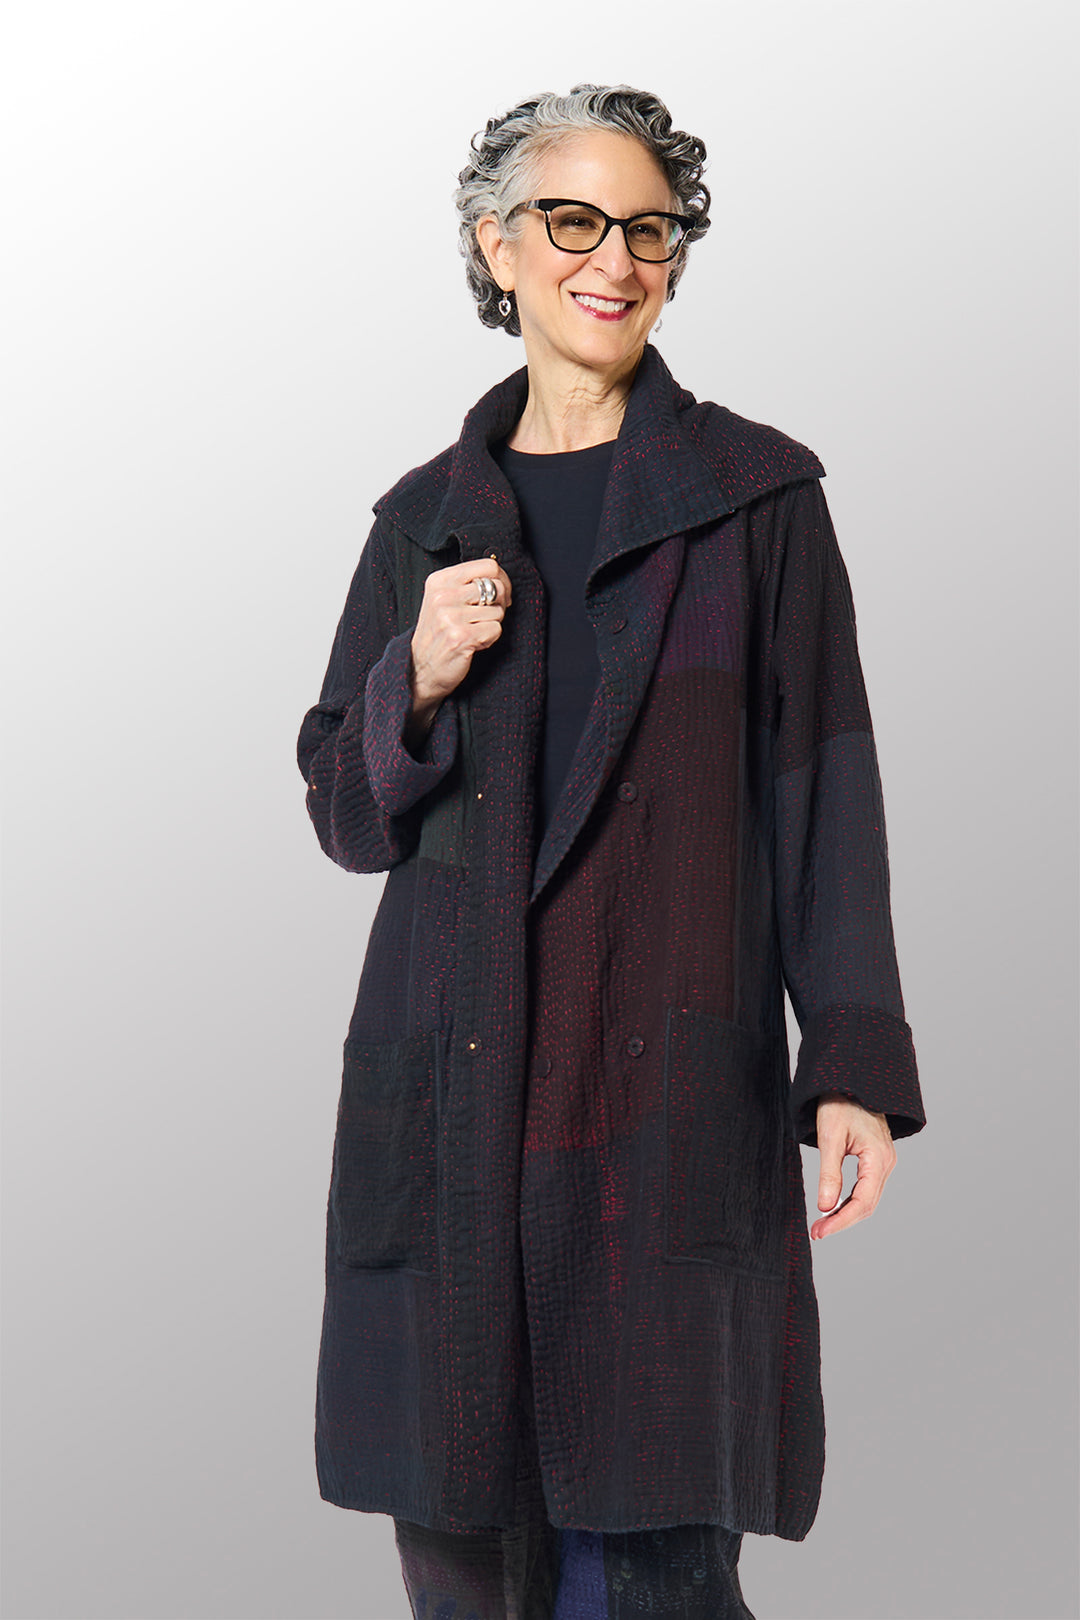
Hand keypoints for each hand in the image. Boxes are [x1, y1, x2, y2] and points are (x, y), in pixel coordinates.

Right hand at [409, 559, 513, 715]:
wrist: (420, 669)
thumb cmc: (438, 633)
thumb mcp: (444, 599)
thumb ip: (467, 584)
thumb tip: (502, 578)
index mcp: (440, 580)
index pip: (488, 566)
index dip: (502, 580)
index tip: (499, 595)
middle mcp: (443, 595)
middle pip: (497, 587)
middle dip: (499, 604)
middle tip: (485, 617)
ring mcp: (451, 616)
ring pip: (498, 611)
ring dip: (492, 624)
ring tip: (473, 632)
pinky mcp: (461, 636)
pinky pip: (496, 629)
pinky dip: (490, 639)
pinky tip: (473, 643)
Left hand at [810, 1093, 895, 1240]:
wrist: (851, 1079)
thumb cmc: (839, 1102)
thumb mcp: (829, 1136)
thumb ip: (829, 1173)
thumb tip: (825, 1206)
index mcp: (878, 1158)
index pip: (863, 1202)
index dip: (841, 1221)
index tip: (820, 1232)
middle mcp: (886, 1163)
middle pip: (867, 1205)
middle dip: (842, 1221)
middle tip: (816, 1232)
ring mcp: (883, 1161)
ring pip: (868, 1198)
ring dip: (846, 1214)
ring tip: (822, 1224)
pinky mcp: (875, 1158)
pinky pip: (866, 1187)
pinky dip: (851, 1201)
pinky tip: (834, 1207)